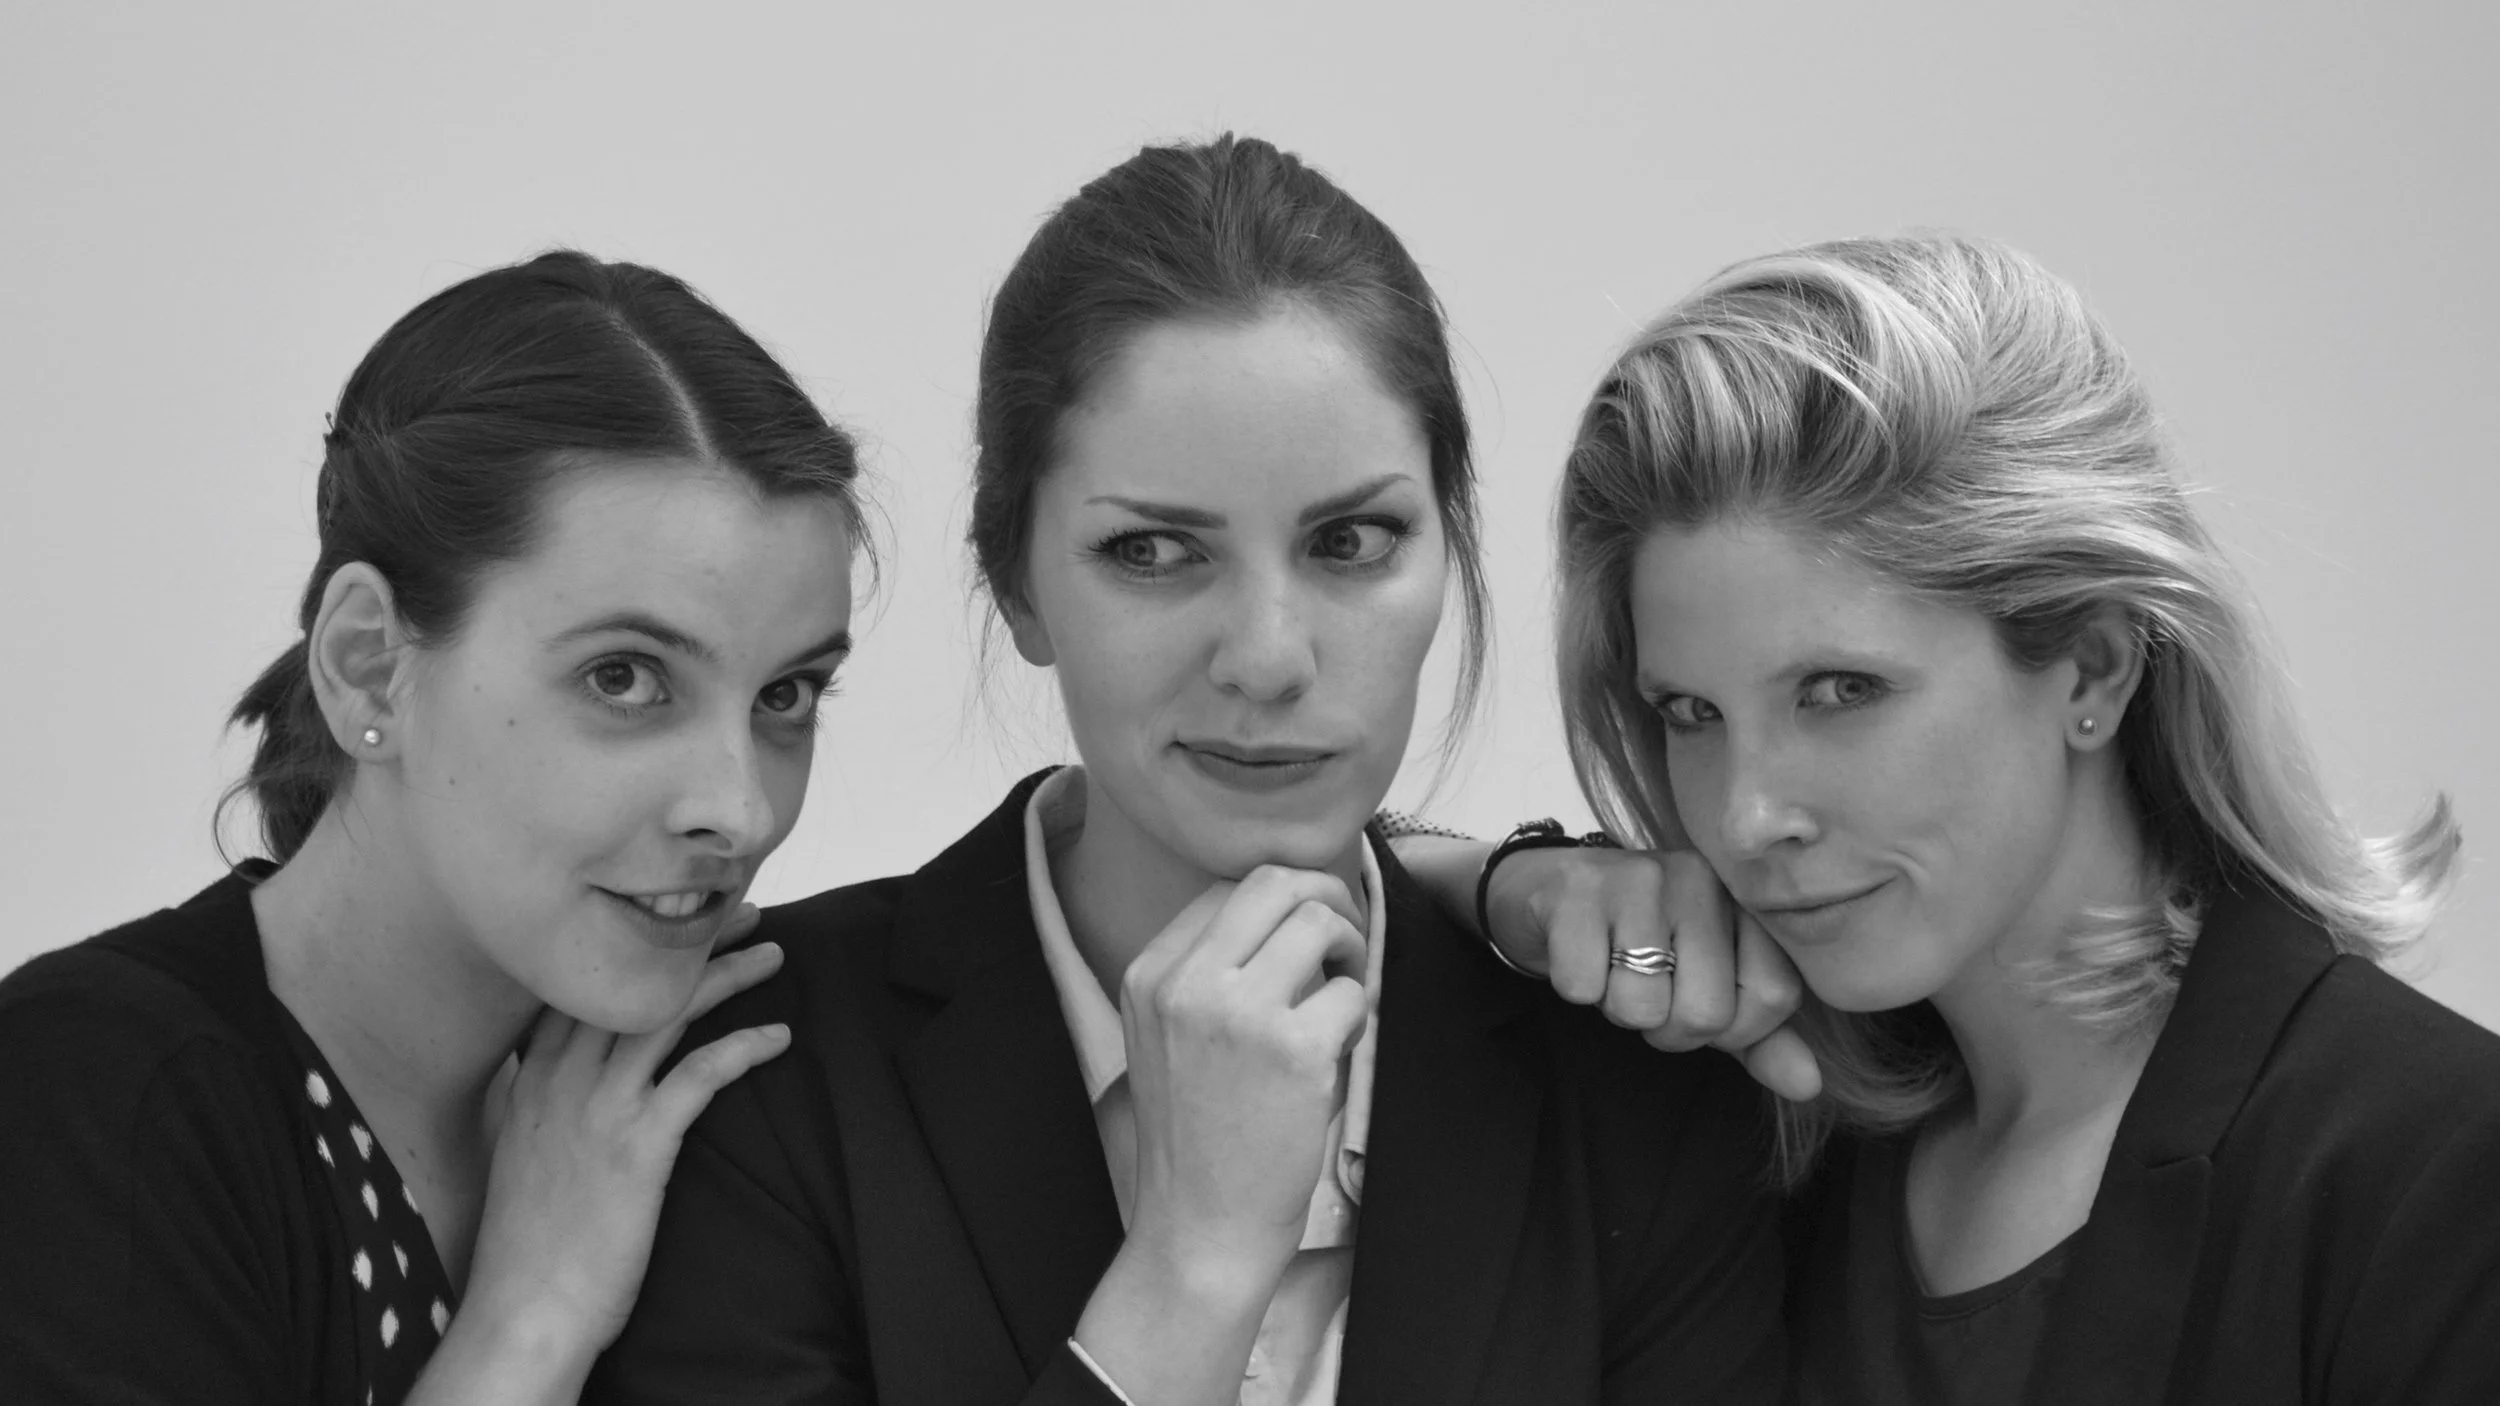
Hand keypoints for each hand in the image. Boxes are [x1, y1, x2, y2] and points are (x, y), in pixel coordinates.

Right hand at [447, 907, 791, 1381]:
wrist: (523, 1312)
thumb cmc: (530, 1246)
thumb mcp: (523, 1157)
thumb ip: (543, 1110)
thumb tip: (565, 1081)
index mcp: (532, 1081)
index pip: (581, 986)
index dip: (630, 944)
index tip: (671, 915)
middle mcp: (560, 1082)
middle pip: (630, 984)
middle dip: (689, 938)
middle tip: (738, 910)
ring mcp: (598, 1111)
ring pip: (668, 1013)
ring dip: (728, 975)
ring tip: (774, 952)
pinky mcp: (638, 1147)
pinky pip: (701, 1075)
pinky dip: (744, 1048)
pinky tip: (779, 1037)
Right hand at [1076, 867, 1370, 1405]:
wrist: (1200, 1228)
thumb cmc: (1198, 1138)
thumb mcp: (1167, 1040)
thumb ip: (1207, 977)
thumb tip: (1286, 917)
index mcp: (1148, 976)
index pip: (1227, 890)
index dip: (1281, 905)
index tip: (1304, 939)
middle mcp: (1186, 984)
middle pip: (1272, 883)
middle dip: (1325, 897)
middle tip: (1345, 942)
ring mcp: (1239, 1014)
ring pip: (1318, 921)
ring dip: (1350, 949)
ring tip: (1344, 996)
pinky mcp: (1293, 1050)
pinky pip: (1351, 994)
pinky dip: (1358, 1016)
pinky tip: (1339, 1050)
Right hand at [1486, 847, 1821, 1101]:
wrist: (1546, 892)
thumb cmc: (1636, 944)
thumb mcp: (1705, 987)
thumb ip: (1759, 1036)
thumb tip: (1807, 1085)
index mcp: (1741, 899)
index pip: (1774, 996)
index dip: (1733, 1029)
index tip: (1695, 1004)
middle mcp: (1698, 879)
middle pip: (1707, 1012)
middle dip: (1667, 1028)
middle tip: (1646, 993)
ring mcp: (1636, 879)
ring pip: (1642, 1006)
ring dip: (1617, 1009)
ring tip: (1610, 969)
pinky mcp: (1575, 892)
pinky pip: (1584, 987)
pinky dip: (1576, 988)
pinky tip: (1578, 953)